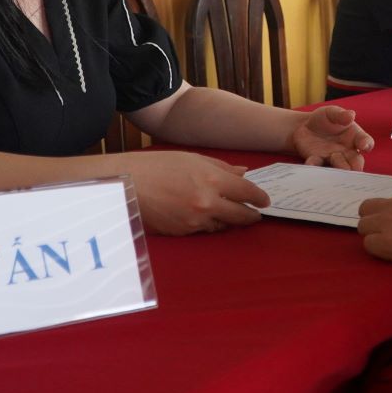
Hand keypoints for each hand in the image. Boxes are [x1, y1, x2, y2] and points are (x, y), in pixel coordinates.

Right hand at [126, 151, 270, 235]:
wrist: (126, 185)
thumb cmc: (157, 166)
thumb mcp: (192, 159)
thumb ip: (221, 168)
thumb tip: (243, 173)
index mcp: (212, 179)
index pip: (247, 193)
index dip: (259, 198)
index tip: (265, 201)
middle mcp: (207, 203)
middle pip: (241, 215)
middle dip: (251, 215)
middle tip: (256, 214)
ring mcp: (195, 221)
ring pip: (223, 225)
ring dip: (230, 220)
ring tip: (233, 215)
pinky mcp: (183, 233)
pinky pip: (204, 230)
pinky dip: (210, 224)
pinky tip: (208, 217)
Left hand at [292, 105, 374, 169]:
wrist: (304, 127)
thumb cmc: (323, 118)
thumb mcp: (331, 112)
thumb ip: (341, 114)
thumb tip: (351, 115)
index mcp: (355, 137)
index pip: (366, 142)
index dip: (366, 144)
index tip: (363, 145)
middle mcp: (347, 151)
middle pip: (357, 162)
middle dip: (355, 165)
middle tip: (351, 163)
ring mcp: (333, 159)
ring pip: (341, 168)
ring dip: (339, 167)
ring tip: (333, 158)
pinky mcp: (319, 162)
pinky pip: (319, 167)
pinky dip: (315, 165)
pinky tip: (311, 162)